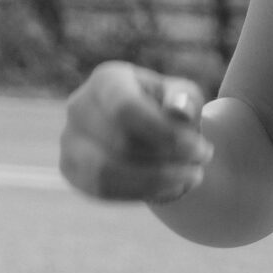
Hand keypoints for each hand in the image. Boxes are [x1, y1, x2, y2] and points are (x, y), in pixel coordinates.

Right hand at [60, 63, 210, 205]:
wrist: (150, 132)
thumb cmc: (170, 108)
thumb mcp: (185, 96)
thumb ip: (185, 99)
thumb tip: (179, 110)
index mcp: (107, 79)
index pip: (127, 109)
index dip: (166, 135)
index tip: (202, 149)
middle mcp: (79, 106)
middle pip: (121, 143)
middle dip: (168, 158)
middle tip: (201, 161)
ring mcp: (69, 139)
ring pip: (105, 173)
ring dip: (154, 180)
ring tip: (190, 177)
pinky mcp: (70, 169)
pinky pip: (101, 191)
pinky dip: (141, 192)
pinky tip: (171, 187)